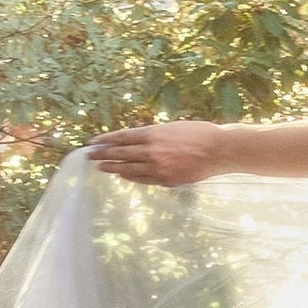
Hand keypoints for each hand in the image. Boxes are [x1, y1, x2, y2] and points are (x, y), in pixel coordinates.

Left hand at [85, 119, 223, 186]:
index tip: (93, 142)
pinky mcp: (166, 179)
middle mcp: (151, 150)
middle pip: (121, 152)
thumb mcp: (172, 128)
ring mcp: (158, 166)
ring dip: (113, 167)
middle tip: (89, 156)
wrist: (218, 149)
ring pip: (129, 168)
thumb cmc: (199, 134)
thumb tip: (139, 142)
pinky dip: (131, 177)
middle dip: (103, 154)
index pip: (122, 137)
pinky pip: (143, 179)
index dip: (106, 140)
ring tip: (100, 167)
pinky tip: (122, 175)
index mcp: (153, 133)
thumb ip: (154, 135)